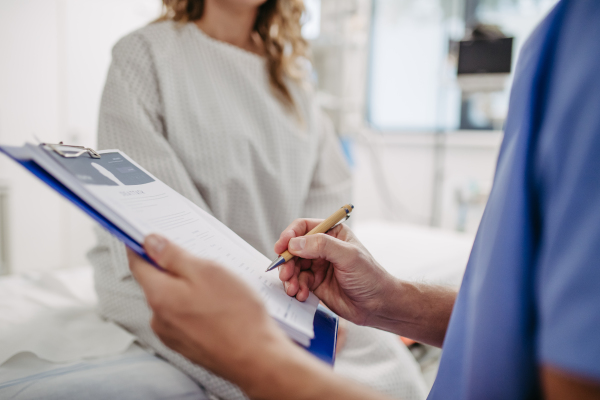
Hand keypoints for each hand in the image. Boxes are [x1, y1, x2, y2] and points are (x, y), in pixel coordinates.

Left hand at [128, 234, 292, 394]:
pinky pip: (185, 317)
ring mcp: (172, 335)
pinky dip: (197, 307)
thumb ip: (173, 256)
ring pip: (173, 300)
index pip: (138, 263)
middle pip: (157, 282)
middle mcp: (159, 318)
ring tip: (219, 288)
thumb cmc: (236, 314)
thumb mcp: (207, 271)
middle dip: (174, 268)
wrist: (257, 358)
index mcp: (159, 295)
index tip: (149, 234)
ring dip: (189, 289)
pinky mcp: (187, 345)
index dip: (142, 245)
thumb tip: (149, 242)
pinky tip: (220, 307)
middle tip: (203, 260)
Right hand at [275, 219, 395, 326]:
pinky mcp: (315, 283)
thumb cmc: (370, 277)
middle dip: (287, 261)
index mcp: (332, 233)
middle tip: (285, 274)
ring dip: (290, 278)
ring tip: (293, 289)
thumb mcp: (348, 256)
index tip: (281, 247)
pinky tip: (301, 295)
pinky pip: (298, 282)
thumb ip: (322, 246)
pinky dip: (296, 288)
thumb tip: (295, 243)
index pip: (303, 227)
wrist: (378, 306)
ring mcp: (318, 265)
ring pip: (293, 267)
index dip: (289, 235)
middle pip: (294, 248)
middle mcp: (323, 248)